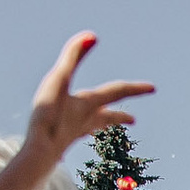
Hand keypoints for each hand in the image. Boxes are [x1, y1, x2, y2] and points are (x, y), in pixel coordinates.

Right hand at [20, 31, 155, 166]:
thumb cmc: (48, 116)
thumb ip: (73, 56)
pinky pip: (74, 135)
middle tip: (134, 120)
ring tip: (104, 126)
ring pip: (92, 127)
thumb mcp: (59, 80)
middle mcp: (85, 119)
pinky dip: (79, 133)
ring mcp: (73, 133)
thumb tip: (92, 35)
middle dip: (121, 115)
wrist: (37, 154)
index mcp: (89, 104)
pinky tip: (72, 137)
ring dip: (101, 124)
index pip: (118, 92)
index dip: (135, 88)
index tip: (153, 88)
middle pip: (108, 116)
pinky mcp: (60, 142)